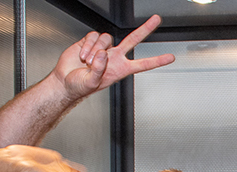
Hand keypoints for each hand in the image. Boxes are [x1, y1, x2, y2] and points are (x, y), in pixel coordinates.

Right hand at [52, 15, 173, 101]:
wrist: (66, 80)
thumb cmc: (81, 86)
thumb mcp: (92, 83)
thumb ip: (99, 69)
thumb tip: (103, 54)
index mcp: (121, 69)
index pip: (143, 64)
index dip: (157, 60)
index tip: (170, 58)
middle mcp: (115, 57)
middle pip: (133, 39)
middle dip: (145, 29)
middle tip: (157, 19)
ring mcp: (104, 48)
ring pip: (106, 38)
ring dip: (94, 50)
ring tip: (86, 62)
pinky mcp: (91, 41)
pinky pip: (93, 36)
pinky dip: (86, 45)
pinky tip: (82, 56)